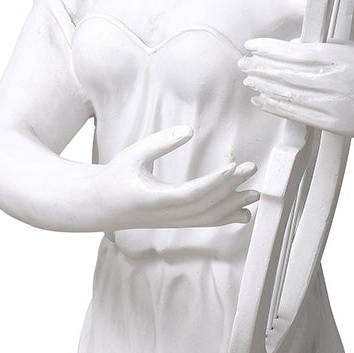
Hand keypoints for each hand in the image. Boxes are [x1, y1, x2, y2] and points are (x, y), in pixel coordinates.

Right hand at [92, 125, 256, 231]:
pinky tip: (243, 213)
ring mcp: (172, 222)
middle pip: (206, 206)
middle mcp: (166, 216)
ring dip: (233, 205)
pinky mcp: (175, 222)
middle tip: (252, 168)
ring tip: (255, 193)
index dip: (214, 183)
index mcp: (154, 199)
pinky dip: (225, 218)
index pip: (191, 194)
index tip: (233, 167)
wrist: (98, 206)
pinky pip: (204, 222)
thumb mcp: (133, 155)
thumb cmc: (114, 177)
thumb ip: (160, 143)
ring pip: (208, 218)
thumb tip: (189, 129)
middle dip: (232, 188)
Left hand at [237, 39, 353, 141]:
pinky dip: (275, 106)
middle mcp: (333, 81)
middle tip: (243, 63)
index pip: (294, 51)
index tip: (252, 45)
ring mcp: (331, 105)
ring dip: (264, 86)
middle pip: (287, 73)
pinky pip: (296, 114)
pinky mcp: (331, 124)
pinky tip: (261, 100)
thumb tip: (293, 45)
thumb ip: (324, 45)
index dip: (269, 49)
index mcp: (339, 57)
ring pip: (288, 94)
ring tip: (248, 80)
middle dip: (260, 67)